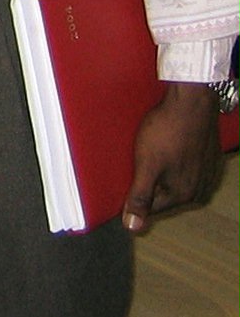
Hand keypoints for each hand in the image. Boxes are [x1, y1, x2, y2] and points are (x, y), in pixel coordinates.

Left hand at [122, 81, 221, 232]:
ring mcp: (207, 175)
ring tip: (149, 153)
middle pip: (164, 195)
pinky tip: (165, 147)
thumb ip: (140, 197)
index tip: (122, 183)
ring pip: (175, 181)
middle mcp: (199, 190)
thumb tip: (132, 228)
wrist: (191, 102)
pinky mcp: (208, 159)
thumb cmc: (166, 132)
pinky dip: (173, 162)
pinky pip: (185, 168)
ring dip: (160, 173)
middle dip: (148, 184)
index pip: (152, 208)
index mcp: (183, 196)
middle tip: (135, 163)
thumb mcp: (146, 165)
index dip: (134, 197)